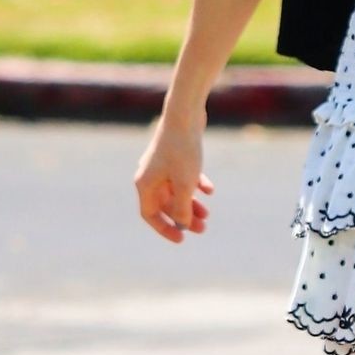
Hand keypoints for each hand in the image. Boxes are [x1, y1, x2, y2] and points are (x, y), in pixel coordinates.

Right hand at [134, 116, 213, 243]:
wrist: (185, 115)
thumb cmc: (182, 150)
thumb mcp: (184, 184)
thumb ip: (183, 207)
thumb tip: (184, 224)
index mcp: (144, 184)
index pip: (149, 214)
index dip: (164, 228)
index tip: (181, 239)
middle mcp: (150, 175)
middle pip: (165, 205)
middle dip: (183, 218)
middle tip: (202, 229)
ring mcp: (162, 165)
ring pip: (175, 192)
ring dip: (191, 204)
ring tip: (208, 214)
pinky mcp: (175, 155)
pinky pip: (184, 177)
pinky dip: (196, 185)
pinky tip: (210, 190)